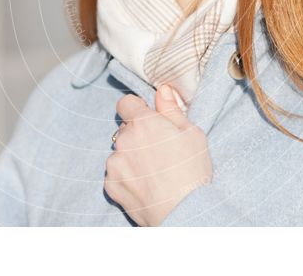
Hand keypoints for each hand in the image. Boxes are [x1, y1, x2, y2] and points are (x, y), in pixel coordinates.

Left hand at [104, 84, 212, 226]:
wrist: (184, 212)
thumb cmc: (192, 171)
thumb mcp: (192, 133)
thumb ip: (171, 109)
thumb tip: (162, 90)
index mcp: (143, 122)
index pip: (126, 103)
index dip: (137, 108)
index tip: (148, 119)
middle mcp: (123, 139)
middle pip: (125, 129)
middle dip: (137, 136)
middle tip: (159, 151)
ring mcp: (114, 163)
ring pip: (120, 152)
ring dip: (131, 157)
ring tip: (154, 173)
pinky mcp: (110, 184)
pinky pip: (116, 174)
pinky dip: (126, 177)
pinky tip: (145, 185)